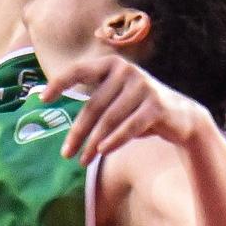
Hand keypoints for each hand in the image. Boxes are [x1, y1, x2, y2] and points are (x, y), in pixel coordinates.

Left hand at [41, 52, 204, 166]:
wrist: (181, 118)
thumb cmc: (138, 109)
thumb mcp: (115, 99)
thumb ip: (93, 102)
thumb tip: (55, 113)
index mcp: (111, 64)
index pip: (79, 70)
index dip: (60, 83)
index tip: (43, 98)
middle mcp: (126, 71)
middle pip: (93, 105)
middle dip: (78, 132)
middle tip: (65, 153)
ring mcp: (143, 86)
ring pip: (110, 119)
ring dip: (93, 143)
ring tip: (82, 160)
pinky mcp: (157, 105)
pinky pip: (130, 126)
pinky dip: (115, 140)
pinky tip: (102, 151)